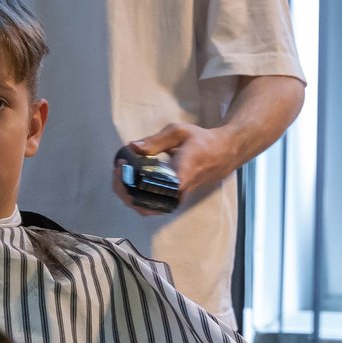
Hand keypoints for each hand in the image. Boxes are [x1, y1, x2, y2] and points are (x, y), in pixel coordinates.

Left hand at [116, 123, 236, 215]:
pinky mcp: (176, 199)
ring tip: (122, 176)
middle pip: (141, 205)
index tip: (122, 163)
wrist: (224, 152)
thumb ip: (155, 140)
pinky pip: (152, 205)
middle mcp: (176, 194)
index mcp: (177, 179)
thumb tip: (133, 147)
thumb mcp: (179, 133)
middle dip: (122, 189)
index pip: (146, 191)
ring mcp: (176, 199)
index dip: (127, 181)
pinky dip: (138, 197)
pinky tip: (132, 182)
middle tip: (118, 169)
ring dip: (129, 195)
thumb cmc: (202, 141)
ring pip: (145, 209)